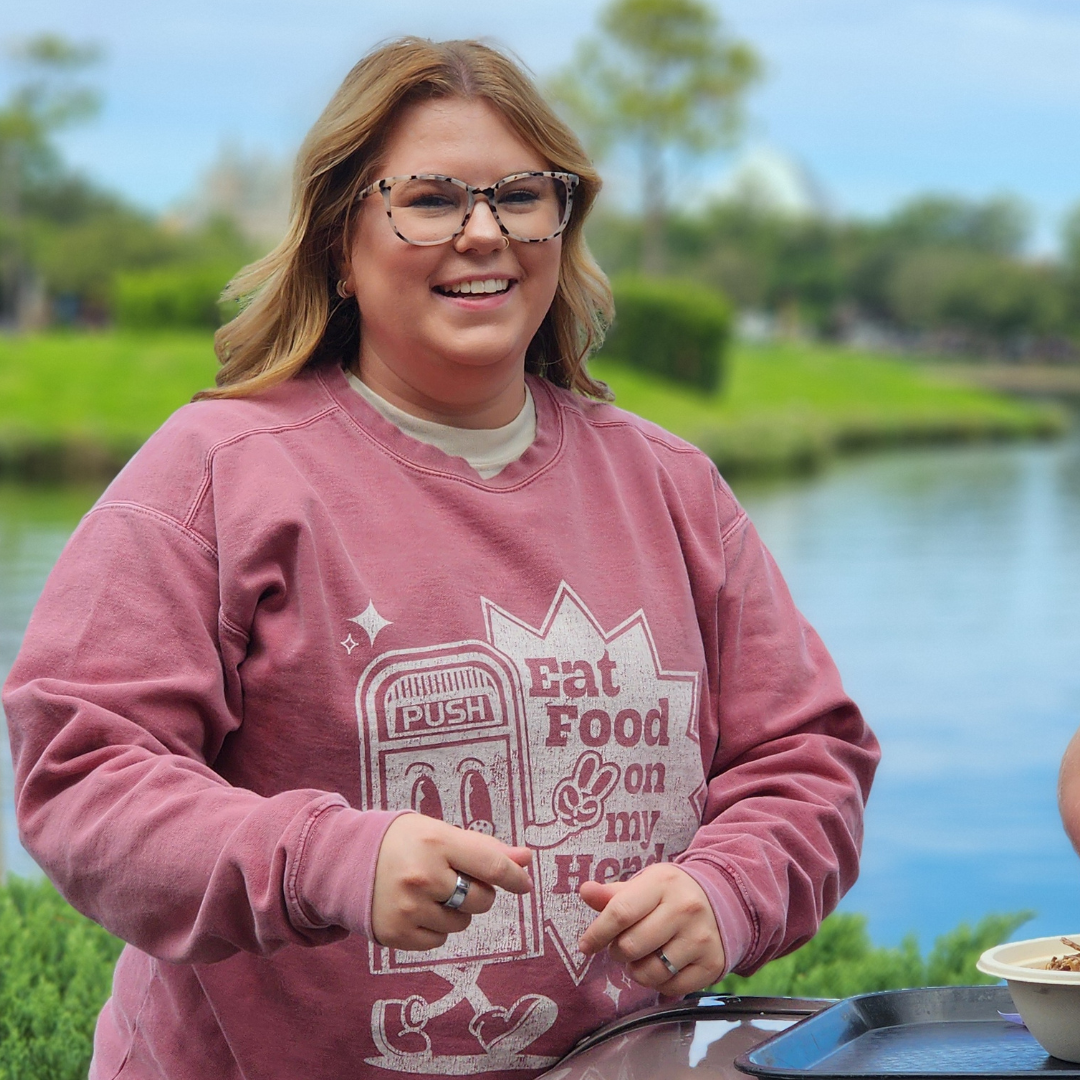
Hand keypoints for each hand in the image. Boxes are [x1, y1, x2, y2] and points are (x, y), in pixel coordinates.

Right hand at [371, 813, 532, 950]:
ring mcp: (409, 908)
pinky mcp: (396, 934)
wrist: (343, 860)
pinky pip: (438, 941)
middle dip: (478, 892)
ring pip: (461, 922)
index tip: (524, 884)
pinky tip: (416, 908)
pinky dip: (434, 928)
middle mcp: (423, 876)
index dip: (514, 876)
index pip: (491, 864)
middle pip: (481, 899)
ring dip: (456, 910)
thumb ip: (483, 848)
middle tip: (457, 879)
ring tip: (430, 892)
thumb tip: (525, 858)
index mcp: (437, 842)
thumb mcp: (438, 832)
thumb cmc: (400, 842)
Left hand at [577, 864, 725, 995]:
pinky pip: (672, 988)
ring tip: (640, 957)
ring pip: (651, 972)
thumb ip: (612, 894)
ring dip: (636, 971)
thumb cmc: (670, 894)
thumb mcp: (643, 885)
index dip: (597, 933)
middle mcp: (685, 908)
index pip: (621, 912)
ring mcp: (701, 937)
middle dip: (617, 952)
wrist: (720, 900)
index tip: (585, 945)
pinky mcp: (712, 963)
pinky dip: (660, 984)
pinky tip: (662, 966)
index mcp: (662, 883)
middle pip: (632, 946)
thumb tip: (585, 892)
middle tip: (621, 947)